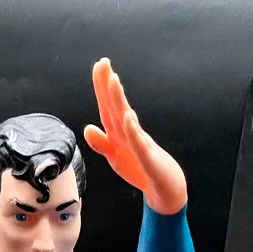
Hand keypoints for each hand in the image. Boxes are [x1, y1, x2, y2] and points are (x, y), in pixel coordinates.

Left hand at [84, 58, 187, 214]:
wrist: (165, 189)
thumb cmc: (142, 171)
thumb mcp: (117, 159)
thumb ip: (103, 144)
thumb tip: (87, 127)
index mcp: (121, 134)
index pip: (108, 109)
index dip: (102, 89)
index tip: (98, 65)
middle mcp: (131, 135)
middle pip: (117, 108)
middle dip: (109, 86)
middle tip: (103, 62)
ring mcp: (141, 146)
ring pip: (127, 121)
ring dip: (120, 102)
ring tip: (113, 80)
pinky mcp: (149, 160)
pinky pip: (139, 144)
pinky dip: (133, 131)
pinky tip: (128, 117)